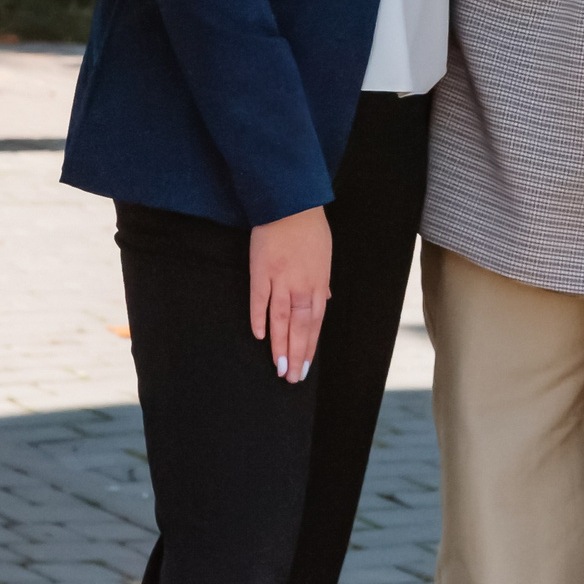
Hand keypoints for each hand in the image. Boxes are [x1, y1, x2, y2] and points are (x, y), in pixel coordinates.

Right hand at [249, 206, 331, 382]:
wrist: (291, 204)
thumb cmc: (310, 228)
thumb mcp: (325, 256)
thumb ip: (322, 282)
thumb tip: (324, 300)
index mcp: (319, 283)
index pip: (315, 322)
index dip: (310, 346)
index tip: (305, 366)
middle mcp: (302, 285)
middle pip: (300, 327)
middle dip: (296, 355)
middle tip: (292, 378)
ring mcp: (281, 279)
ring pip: (282, 319)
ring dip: (281, 345)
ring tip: (279, 368)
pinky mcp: (261, 270)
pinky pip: (259, 300)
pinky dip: (259, 319)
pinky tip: (259, 337)